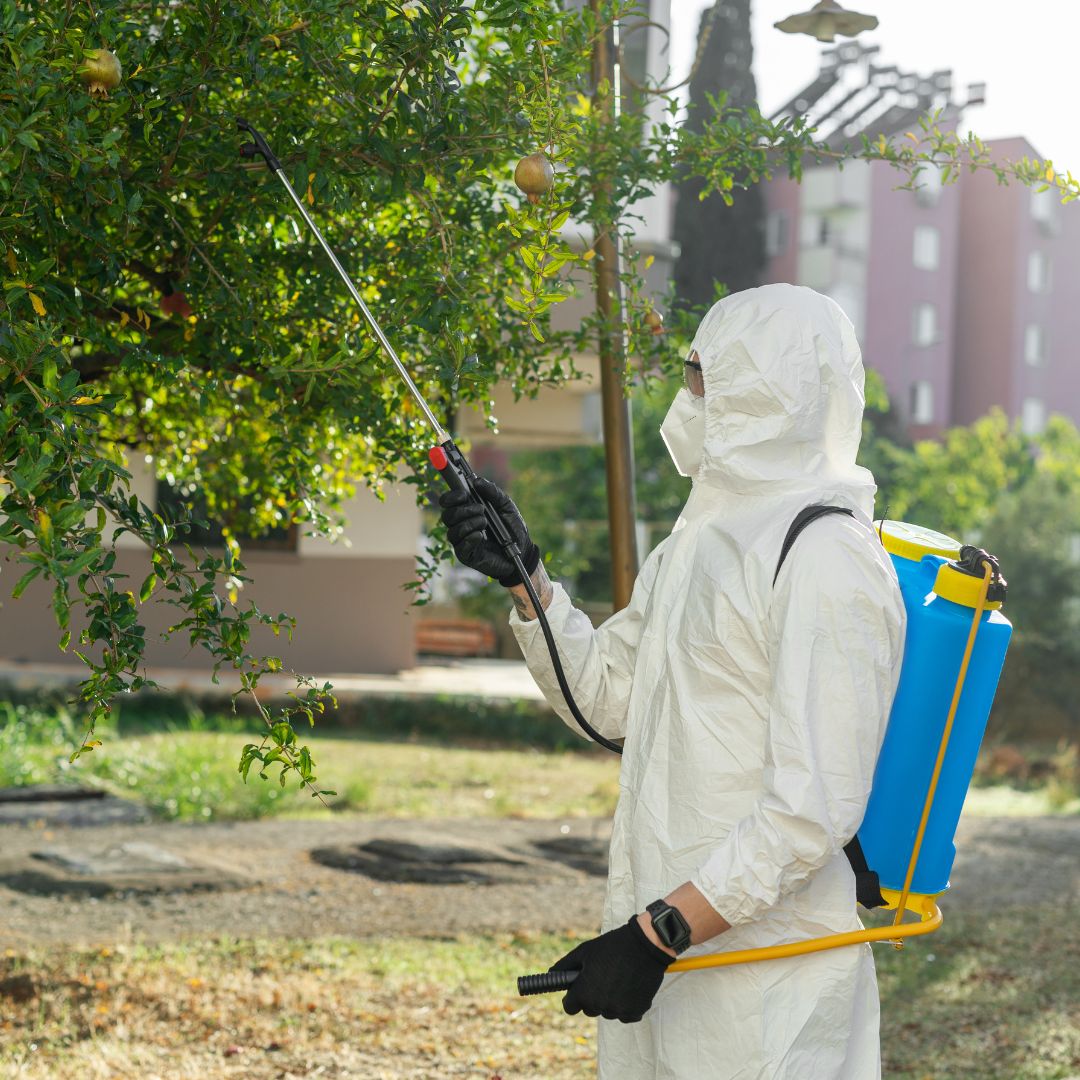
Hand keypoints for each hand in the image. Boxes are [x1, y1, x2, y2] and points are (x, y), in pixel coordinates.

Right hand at [438, 476, 539, 586]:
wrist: (522, 551)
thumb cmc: (512, 527)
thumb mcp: (506, 505)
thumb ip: (493, 492)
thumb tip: (477, 481)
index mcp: (466, 511)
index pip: (447, 502)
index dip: (451, 496)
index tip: (464, 494)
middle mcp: (461, 525)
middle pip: (446, 516)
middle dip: (463, 510)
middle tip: (482, 509)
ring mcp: (462, 541)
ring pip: (452, 531)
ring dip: (470, 523)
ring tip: (485, 523)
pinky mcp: (467, 556)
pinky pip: (460, 546)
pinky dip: (471, 538)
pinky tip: (482, 536)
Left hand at [549, 917, 671, 1022]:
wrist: (645, 945)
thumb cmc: (612, 946)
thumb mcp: (585, 951)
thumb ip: (565, 965)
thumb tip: (552, 973)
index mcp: (584, 993)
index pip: (569, 1007)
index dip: (572, 997)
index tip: (577, 989)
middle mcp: (600, 1006)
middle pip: (589, 1009)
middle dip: (592, 996)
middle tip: (601, 977)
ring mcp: (619, 1011)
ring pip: (608, 1011)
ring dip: (610, 1000)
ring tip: (618, 978)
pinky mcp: (636, 1012)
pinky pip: (625, 1014)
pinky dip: (626, 1004)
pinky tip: (629, 986)